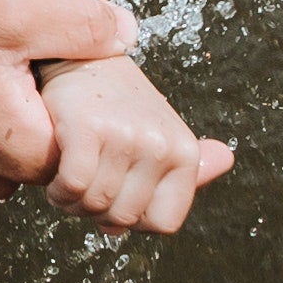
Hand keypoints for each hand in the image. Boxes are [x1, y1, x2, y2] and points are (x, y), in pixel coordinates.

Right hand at [0, 0, 136, 193]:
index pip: (104, 139)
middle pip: (69, 138)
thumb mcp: (8, 10)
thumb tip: (126, 31)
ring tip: (5, 47)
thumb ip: (79, 24)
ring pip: (29, 136)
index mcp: (28, 150)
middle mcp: (0, 176)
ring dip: (30, 95)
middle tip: (43, 37)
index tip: (83, 48)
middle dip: (65, 87)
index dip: (103, 87)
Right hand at [34, 55, 230, 234]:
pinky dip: (59, 191)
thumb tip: (226, 160)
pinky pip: (74, 187)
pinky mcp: (89, 127)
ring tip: (70, 179)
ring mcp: (127, 135)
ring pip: (95, 204)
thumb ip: (188, 162)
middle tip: (86, 187)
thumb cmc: (116, 103)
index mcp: (185, 152)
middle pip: (125, 217)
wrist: (80, 58)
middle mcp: (162, 144)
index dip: (134, 219)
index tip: (117, 195)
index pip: (163, 223)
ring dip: (72, 202)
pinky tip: (56, 176)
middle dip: (97, 213)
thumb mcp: (159, 131)